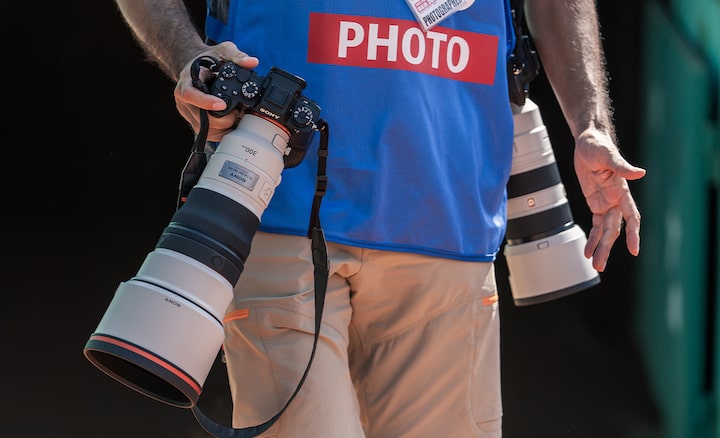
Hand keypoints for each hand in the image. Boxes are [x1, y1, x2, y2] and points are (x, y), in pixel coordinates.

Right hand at [173, 41, 259, 140]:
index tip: (222, 104)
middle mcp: (184, 100)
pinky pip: (208, 134)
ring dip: (224, 126)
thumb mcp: (222, 51)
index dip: (205, 102)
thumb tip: (252, 62)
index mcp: (187, 82)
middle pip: (201, 117)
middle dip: (223, 118)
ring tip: (237, 115)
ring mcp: (189, 113)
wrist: (197, 68)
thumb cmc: (208, 60)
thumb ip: (237, 56)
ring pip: (206, 129)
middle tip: (239, 111)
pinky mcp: (196, 122)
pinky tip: (232, 123)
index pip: (189, 95)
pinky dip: (223, 131)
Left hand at [573, 128, 645, 271]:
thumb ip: (621, 166)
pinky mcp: (596, 203)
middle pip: (614, 230)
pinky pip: (596, 225)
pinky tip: (588, 250)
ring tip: (596, 264)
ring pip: (605, 231)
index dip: (633, 233)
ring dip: (600, 247)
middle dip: (607, 248)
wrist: (587, 142)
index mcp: (622, 191)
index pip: (631, 216)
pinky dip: (593, 238)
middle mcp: (616, 200)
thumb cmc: (598, 145)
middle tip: (600, 265)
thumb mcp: (606, 155)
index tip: (634, 250)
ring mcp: (606, 203)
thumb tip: (640, 173)